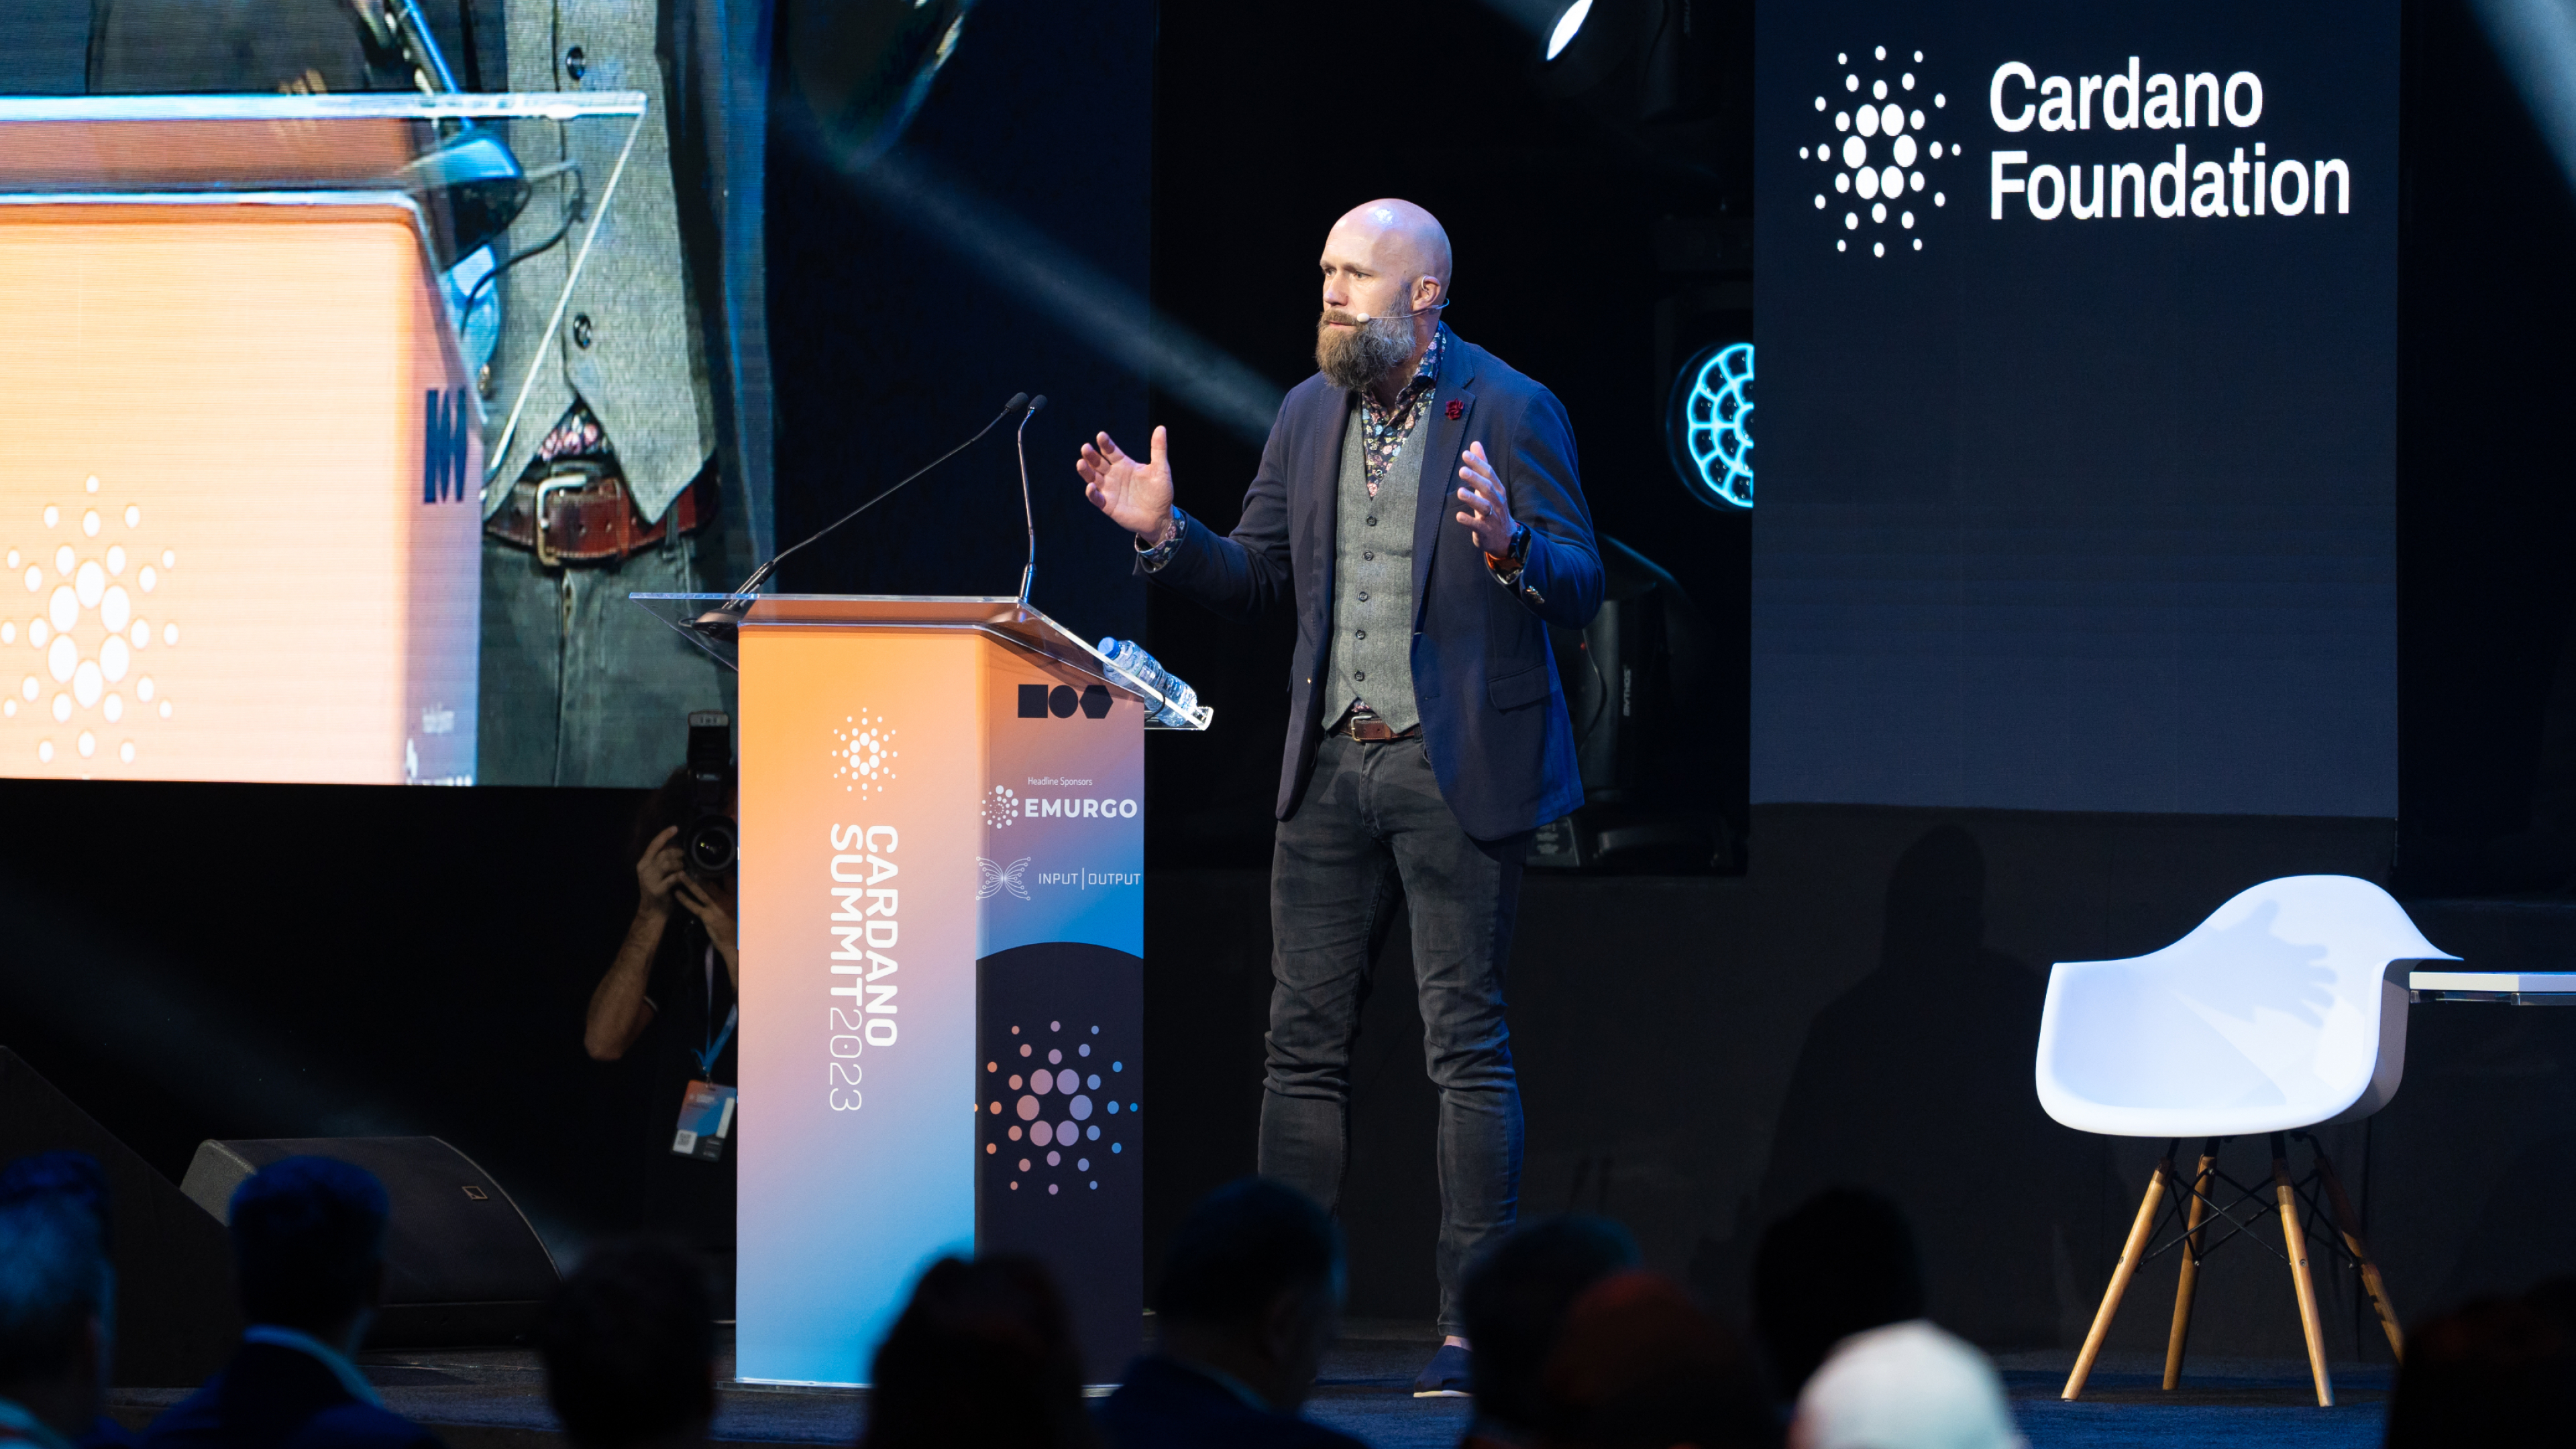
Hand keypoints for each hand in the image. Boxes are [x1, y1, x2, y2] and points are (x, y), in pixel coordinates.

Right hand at [635, 826, 684, 915]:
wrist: (652, 913)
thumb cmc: (658, 890)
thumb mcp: (655, 873)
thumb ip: (662, 860)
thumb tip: (676, 846)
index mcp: (643, 863)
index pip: (654, 845)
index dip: (664, 835)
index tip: (675, 828)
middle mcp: (644, 869)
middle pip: (664, 854)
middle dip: (678, 853)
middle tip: (686, 858)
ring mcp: (650, 880)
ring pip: (669, 864)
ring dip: (681, 864)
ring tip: (685, 868)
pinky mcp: (657, 890)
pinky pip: (673, 878)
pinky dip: (681, 876)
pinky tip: (685, 876)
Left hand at [673, 872, 739, 985]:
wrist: (736, 944)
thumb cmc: (738, 925)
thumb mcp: (739, 906)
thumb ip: (732, 894)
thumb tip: (726, 880)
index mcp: (736, 895)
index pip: (729, 877)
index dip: (721, 866)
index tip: (712, 857)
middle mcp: (727, 899)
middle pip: (712, 881)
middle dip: (700, 871)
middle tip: (689, 861)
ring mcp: (716, 908)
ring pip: (701, 892)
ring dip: (689, 882)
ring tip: (680, 873)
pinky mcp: (708, 917)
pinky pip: (694, 906)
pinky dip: (684, 899)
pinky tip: (677, 893)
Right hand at [1077, 427, 1175, 545]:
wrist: (1161, 517)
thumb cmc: (1161, 493)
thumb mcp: (1161, 470)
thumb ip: (1158, 450)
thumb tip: (1161, 428)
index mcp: (1124, 465)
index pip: (1111, 451)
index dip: (1105, 444)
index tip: (1101, 436)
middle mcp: (1113, 476)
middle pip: (1098, 463)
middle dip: (1091, 456)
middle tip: (1086, 448)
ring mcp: (1109, 490)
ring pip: (1093, 478)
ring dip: (1086, 471)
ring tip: (1081, 463)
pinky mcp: (1108, 505)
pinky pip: (1097, 498)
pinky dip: (1092, 493)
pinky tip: (1091, 486)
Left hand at [1454, 441, 1517, 556]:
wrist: (1506, 538)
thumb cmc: (1495, 507)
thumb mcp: (1491, 486)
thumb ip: (1482, 465)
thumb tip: (1475, 444)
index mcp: (1497, 489)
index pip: (1489, 473)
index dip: (1478, 464)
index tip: (1466, 454)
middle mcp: (1497, 501)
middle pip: (1487, 488)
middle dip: (1476, 479)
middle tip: (1462, 470)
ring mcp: (1492, 517)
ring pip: (1484, 507)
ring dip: (1473, 499)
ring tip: (1460, 492)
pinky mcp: (1486, 531)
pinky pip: (1478, 526)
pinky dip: (1469, 521)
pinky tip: (1459, 516)